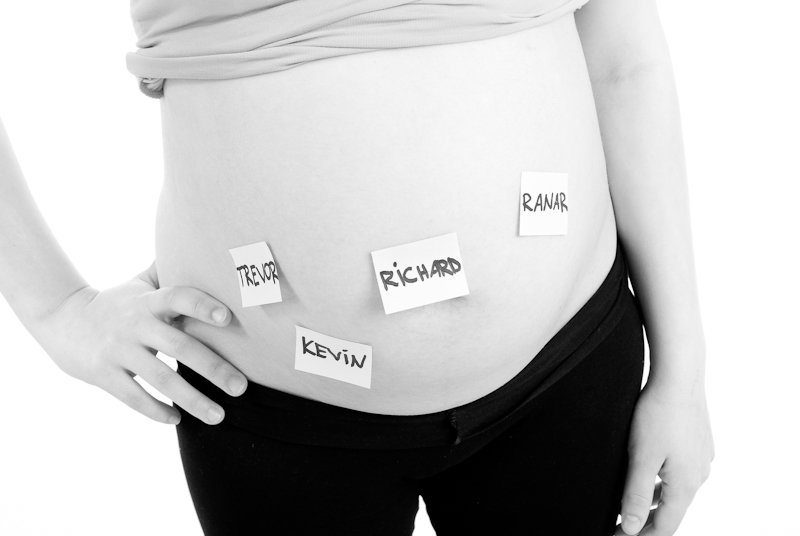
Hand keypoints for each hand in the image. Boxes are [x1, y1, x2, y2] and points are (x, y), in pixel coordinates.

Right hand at [28, 261, 246, 424]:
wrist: (61, 319)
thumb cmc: (117, 302)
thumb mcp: (140, 283)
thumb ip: (169, 271)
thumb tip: (204, 246)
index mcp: (149, 301)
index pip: (178, 297)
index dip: (202, 305)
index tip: (227, 317)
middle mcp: (135, 324)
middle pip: (179, 346)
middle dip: (213, 368)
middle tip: (242, 387)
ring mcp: (118, 351)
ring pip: (160, 379)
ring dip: (192, 400)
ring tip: (219, 416)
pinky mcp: (103, 374)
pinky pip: (133, 397)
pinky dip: (156, 411)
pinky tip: (178, 420)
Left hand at [616, 372, 713, 534]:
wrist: (679, 376)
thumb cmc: (658, 414)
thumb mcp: (641, 457)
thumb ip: (635, 495)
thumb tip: (630, 528)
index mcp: (686, 484)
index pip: (664, 526)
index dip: (640, 535)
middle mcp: (699, 475)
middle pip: (671, 510)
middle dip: (645, 521)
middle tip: (619, 525)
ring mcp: (701, 458)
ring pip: (675, 490)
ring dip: (652, 501)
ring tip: (627, 504)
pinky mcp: (698, 443)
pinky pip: (679, 472)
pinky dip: (661, 481)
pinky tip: (646, 473)